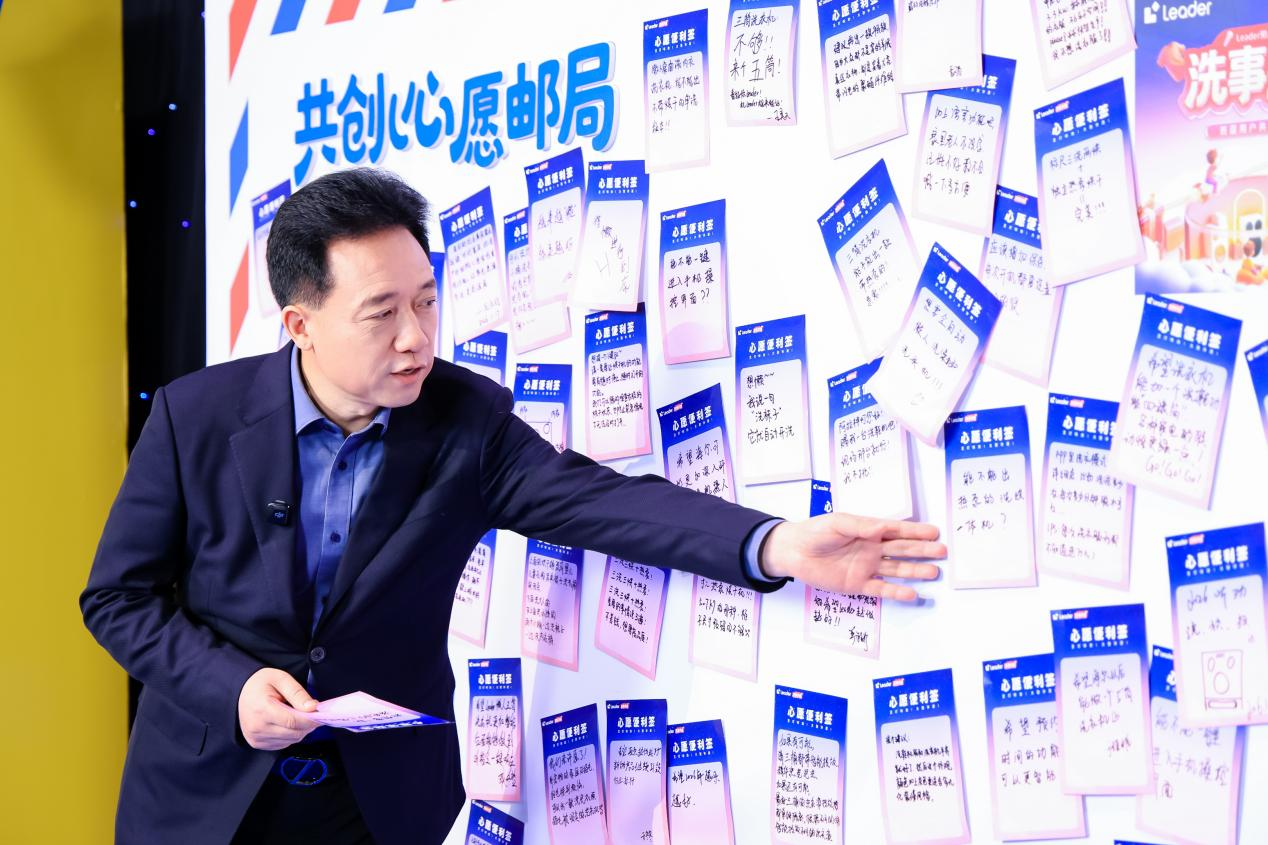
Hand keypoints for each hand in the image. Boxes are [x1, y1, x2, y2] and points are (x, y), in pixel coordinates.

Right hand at [237, 667, 319, 749]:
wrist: (239, 692)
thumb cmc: (260, 683)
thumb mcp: (281, 679)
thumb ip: (298, 693)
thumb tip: (313, 708)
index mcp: (262, 709)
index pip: (293, 721)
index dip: (311, 719)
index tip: (320, 713)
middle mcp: (257, 727)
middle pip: (294, 734)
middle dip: (307, 724)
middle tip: (311, 712)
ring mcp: (256, 738)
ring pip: (291, 740)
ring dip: (300, 730)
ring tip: (297, 715)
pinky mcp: (257, 744)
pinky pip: (283, 744)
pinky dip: (290, 735)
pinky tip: (287, 723)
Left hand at [759, 513, 944, 600]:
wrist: (793, 552)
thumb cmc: (815, 532)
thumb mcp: (837, 523)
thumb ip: (860, 526)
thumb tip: (882, 528)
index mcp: (868, 530)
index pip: (896, 531)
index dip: (915, 532)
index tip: (935, 532)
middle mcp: (871, 549)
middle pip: (902, 550)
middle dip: (922, 550)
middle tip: (943, 551)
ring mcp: (866, 567)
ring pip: (896, 569)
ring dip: (915, 571)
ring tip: (934, 572)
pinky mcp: (858, 584)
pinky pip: (881, 589)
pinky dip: (896, 592)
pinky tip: (912, 594)